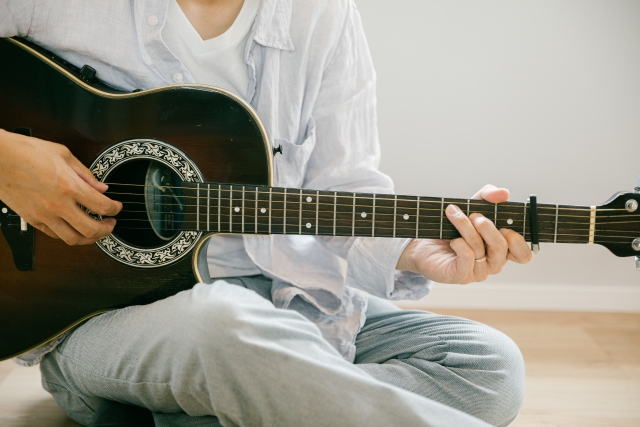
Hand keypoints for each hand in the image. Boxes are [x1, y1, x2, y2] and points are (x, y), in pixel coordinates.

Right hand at [0, 129, 121, 244]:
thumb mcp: (63, 154)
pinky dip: (69, 235)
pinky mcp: (32, 220)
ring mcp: (44, 215)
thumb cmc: (27, 151)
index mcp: (70, 186)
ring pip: (73, 239)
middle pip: (92, 230)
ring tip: (96, 231)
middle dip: (107, 229)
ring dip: (90, 238)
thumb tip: (101, 188)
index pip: (103, 206)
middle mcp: (58, 205)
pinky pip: (55, 235)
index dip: (116, 209)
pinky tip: (74, 228)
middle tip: (111, 223)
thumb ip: (86, 174)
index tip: (117, 207)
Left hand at [396, 184, 531, 283]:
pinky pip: (467, 257)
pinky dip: (459, 243)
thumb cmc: (451, 227)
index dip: (517, 240)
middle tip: (474, 215)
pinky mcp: (460, 275)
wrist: (423, 243)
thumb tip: (504, 193)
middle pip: (502, 247)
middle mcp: (493, 263)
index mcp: (502, 250)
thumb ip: (489, 196)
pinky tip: (451, 239)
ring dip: (466, 227)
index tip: (502, 225)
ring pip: (481, 248)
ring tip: (454, 214)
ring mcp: (477, 272)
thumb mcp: (472, 205)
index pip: (523, 255)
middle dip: (487, 226)